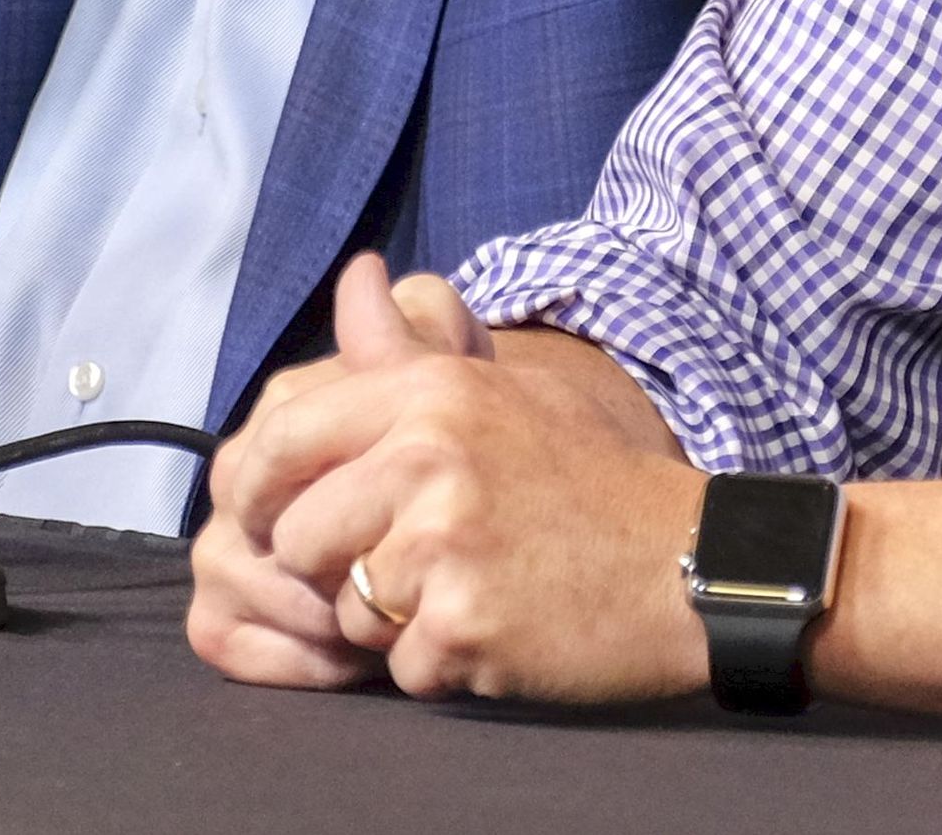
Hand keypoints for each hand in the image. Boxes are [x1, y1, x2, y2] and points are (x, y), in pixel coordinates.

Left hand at [190, 254, 707, 705]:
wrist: (687, 561)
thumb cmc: (581, 474)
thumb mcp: (494, 386)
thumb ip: (403, 346)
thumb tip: (357, 274)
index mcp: (426, 393)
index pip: (283, 435)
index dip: (254, 486)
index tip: (263, 517)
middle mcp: (426, 458)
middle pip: (298, 536)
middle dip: (328, 569)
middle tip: (391, 570)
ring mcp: (445, 545)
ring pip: (346, 609)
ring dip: (387, 622)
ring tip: (460, 591)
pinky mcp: (466, 625)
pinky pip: (402, 666)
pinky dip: (438, 664)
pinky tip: (496, 629)